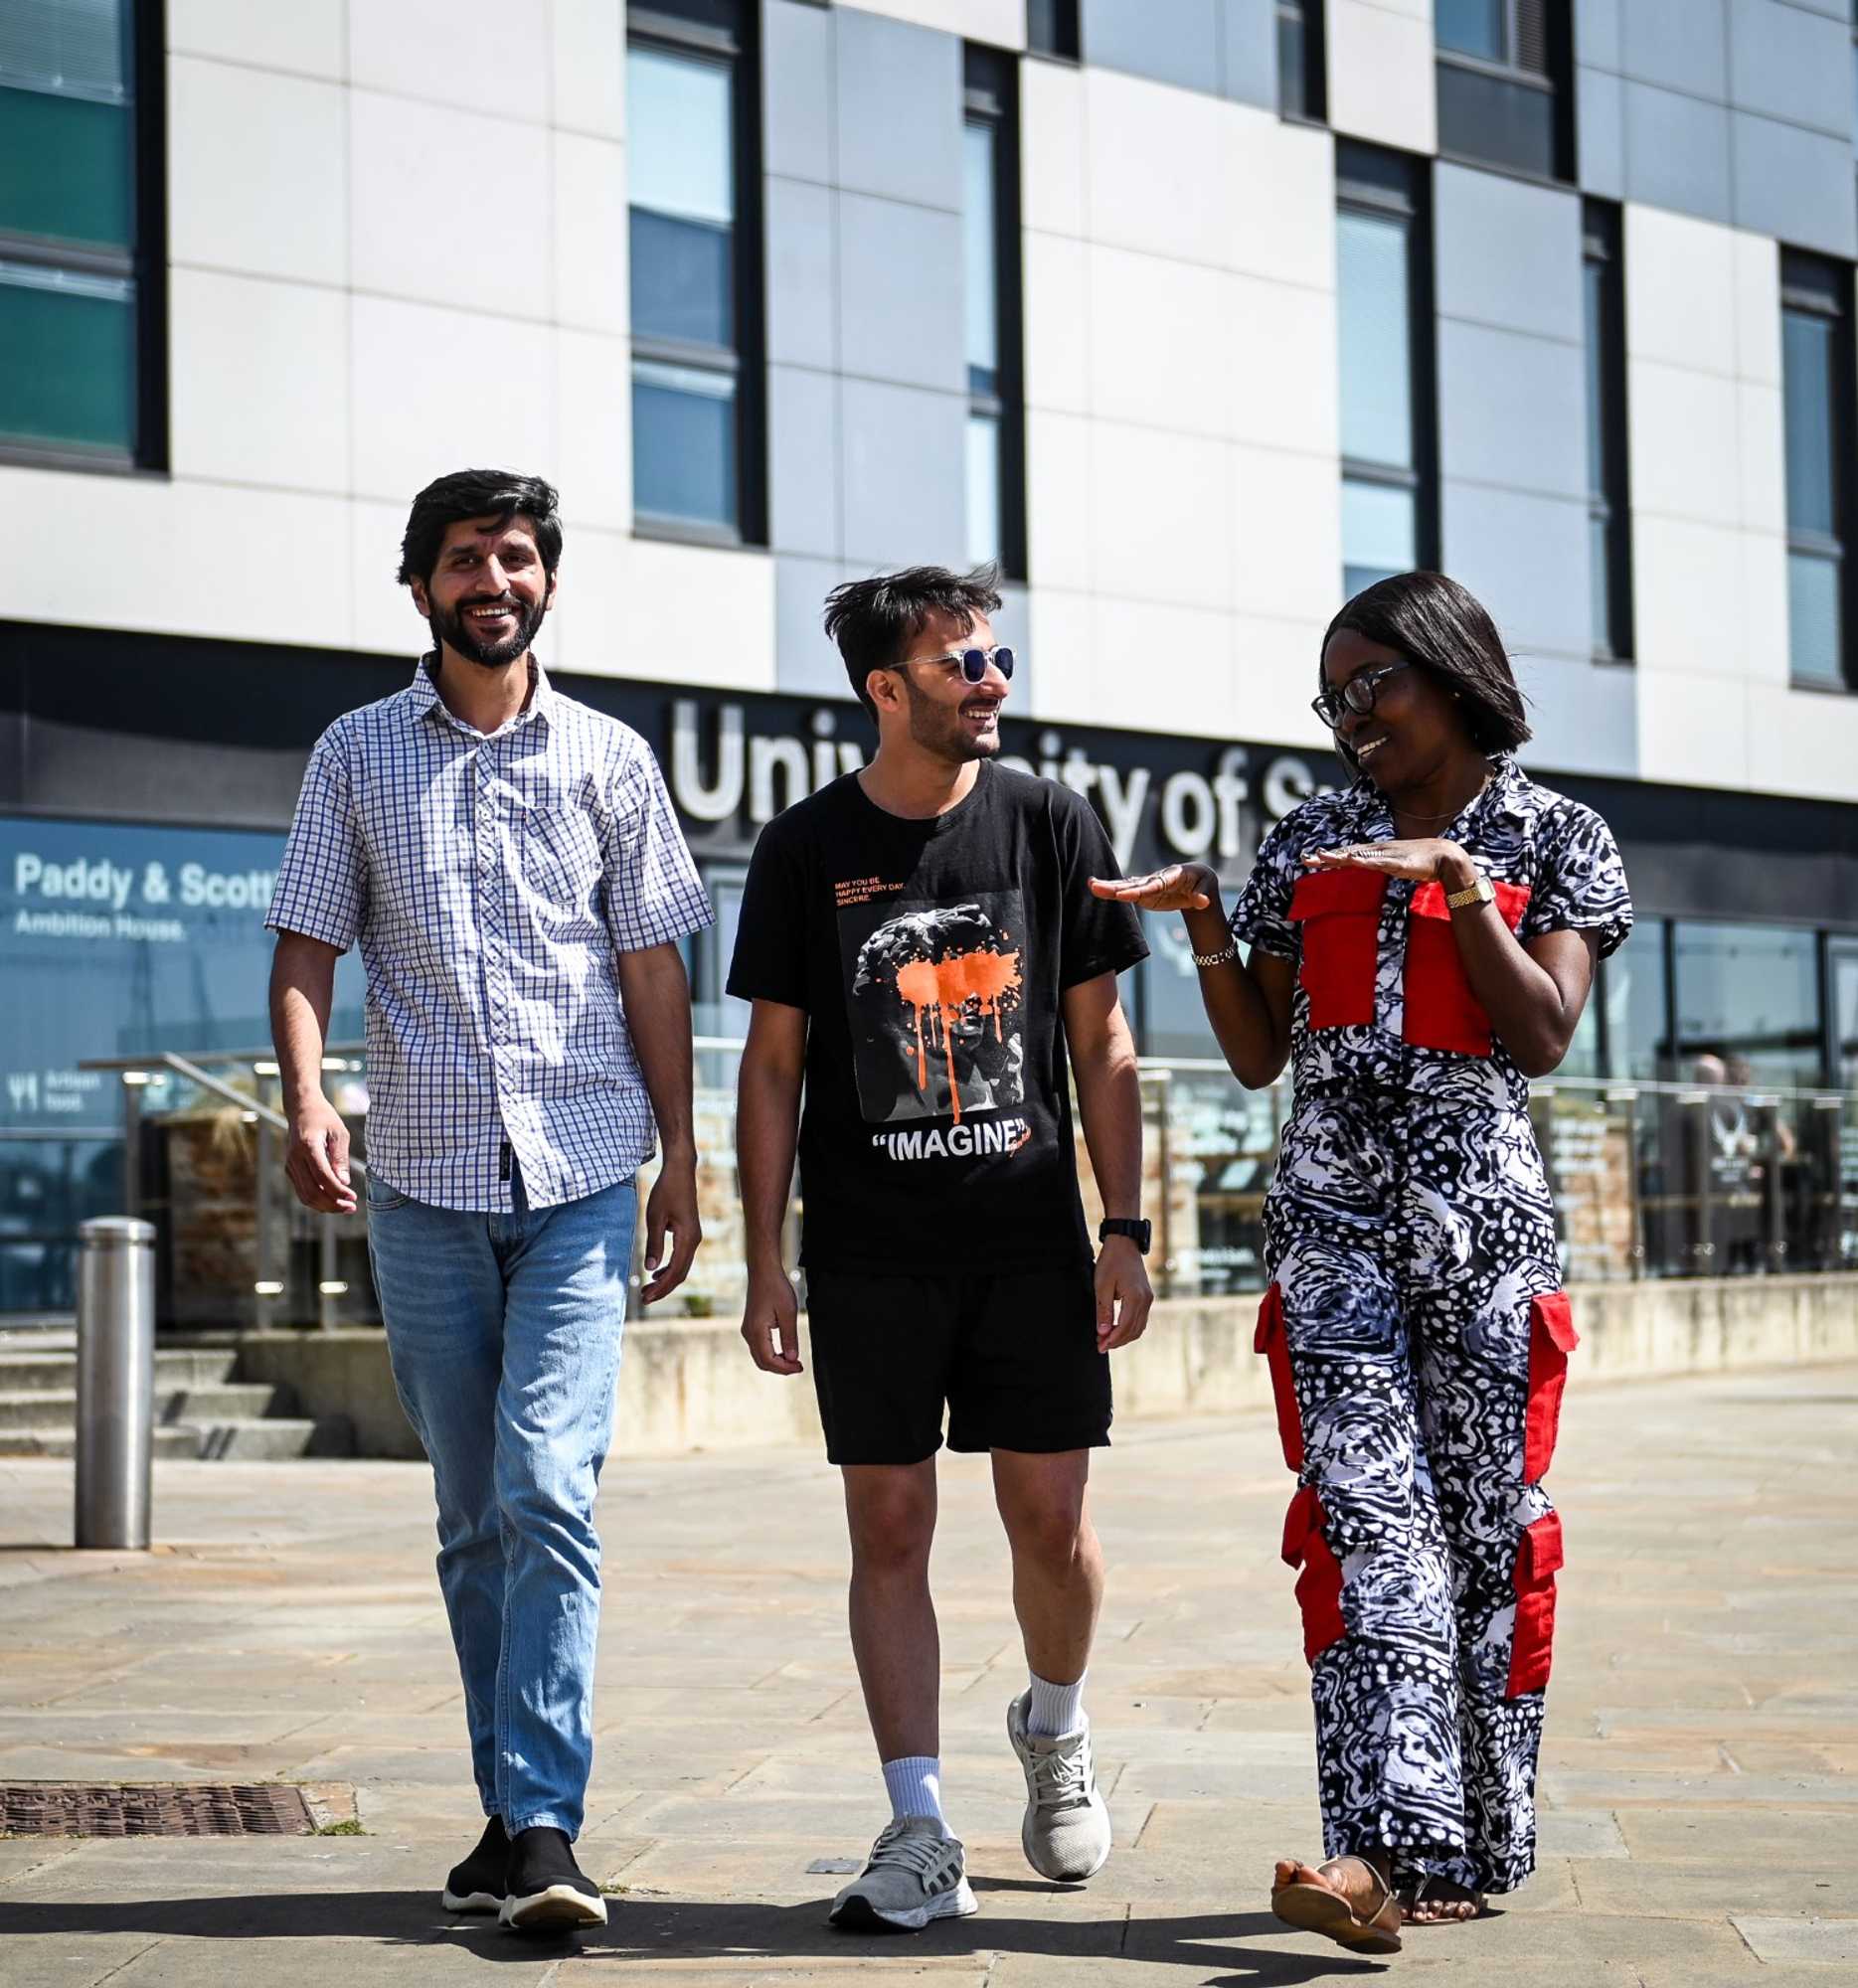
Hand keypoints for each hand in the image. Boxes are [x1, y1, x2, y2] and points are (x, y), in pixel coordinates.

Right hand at [284, 1097, 356, 1214]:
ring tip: (344, 1207)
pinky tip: (333, 1200)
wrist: (301, 1108)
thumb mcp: (339, 1133)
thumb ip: (341, 1158)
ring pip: (305, 1195)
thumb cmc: (324, 1118)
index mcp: (308, 1147)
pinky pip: (302, 1191)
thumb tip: (344, 1183)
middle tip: (351, 1208)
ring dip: (325, 1205)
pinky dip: (317, 1199)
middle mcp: (295, 1158)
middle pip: (311, 1192)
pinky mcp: (290, 1169)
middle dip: (332, 1204)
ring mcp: (290, 1165)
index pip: (322, 1177)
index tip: (353, 1197)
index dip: (338, 1191)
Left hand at [640, 1156, 701, 1304]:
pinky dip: (670, 1269)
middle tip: (644, 1299)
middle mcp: (694, 1241)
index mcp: (687, 1238)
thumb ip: (654, 1244)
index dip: (661, 1288)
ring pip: (682, 1267)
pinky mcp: (689, 1234)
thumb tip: (650, 1269)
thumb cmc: (666, 1191)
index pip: (675, 1272)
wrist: (680, 1173)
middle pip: (681, 1274)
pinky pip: (682, 1258)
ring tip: (647, 1289)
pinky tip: (656, 1272)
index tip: (645, 1298)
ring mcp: (694, 1238)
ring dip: (666, 1280)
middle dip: (663, 1289)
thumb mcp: (654, 1217)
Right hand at [741, 1264, 803, 1374]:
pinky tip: (784, 1351)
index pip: (769, 1360)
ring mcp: (747, 1330)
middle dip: (780, 1368)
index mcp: (756, 1331)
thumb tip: (792, 1358)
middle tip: (798, 1366)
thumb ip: (790, 1338)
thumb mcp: (788, 1313)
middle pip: (762, 1362)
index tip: (800, 1366)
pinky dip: (771, 1354)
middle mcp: (748, 1333)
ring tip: (793, 1360)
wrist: (763, 1271)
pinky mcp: (750, 1326)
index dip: (785, 1368)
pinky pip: (759, 1348)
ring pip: (759, 1356)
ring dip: (776, 1362)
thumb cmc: (776, 1288)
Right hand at [1088, 862, 1220, 913]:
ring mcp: (1148, 886)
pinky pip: (1127, 892)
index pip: (1153, 885)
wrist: (1195, 879)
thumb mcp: (1207, 885)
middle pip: (1134, 884)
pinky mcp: (1144, 893)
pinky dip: (1113, 892)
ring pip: (1127, 887)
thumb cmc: (1201, 881)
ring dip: (1109, 888)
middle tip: (1095, 886)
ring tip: (1091, 886)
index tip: (1123, 895)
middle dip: (1114, 886)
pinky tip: (1097, 889)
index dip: (1138, 890)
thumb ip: (1203, 894)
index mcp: (1171, 876)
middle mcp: (1156, 879)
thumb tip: (1202, 902)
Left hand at [1094, 1237, 1152, 1351]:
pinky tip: (1117, 1328)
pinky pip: (1140, 1318)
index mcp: (1136, 1297)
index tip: (1100, 1346)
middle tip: (1101, 1345)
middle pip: (1134, 1330)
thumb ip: (1104, 1310)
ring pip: (1139, 1327)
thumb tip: (1103, 1332)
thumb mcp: (1102, 1285)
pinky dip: (1129, 1327)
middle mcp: (1146, 1300)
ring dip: (1124, 1336)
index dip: (1113, 1340)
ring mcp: (1148, 1298)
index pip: (1125, 1327)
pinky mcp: (1146, 1296)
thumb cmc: (1111, 1261)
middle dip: (1118, 1341)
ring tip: (1107, 1339)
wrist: (1124, 1243)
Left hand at [1303, 838, 1472, 885]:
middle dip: (1326, 856)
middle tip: (1305, 859)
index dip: (1329, 856)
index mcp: (1375, 852)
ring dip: (1339, 856)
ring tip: (1321, 856)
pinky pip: (1377, 861)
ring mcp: (1386, 854)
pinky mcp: (1396, 861)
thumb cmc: (1420, 862)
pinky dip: (1363, 860)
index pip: (1347, 854)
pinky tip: (1351, 859)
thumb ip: (1381, 867)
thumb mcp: (1394, 865)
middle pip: (1347, 852)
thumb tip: (1369, 872)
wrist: (1444, 857)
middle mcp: (1377, 850)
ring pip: (1357, 855)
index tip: (1310, 859)